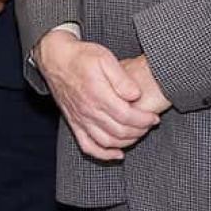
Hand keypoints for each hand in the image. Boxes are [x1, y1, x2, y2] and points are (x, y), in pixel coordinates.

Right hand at [36, 31, 161, 160]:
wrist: (56, 59)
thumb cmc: (81, 57)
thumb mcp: (104, 58)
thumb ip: (122, 78)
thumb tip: (136, 95)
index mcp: (98, 95)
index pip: (127, 116)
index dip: (144, 120)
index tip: (153, 117)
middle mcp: (89, 111)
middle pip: (119, 131)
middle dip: (139, 131)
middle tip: (149, 124)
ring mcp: (80, 119)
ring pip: (107, 141)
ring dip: (126, 142)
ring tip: (138, 133)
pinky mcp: (74, 123)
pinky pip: (88, 146)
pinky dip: (104, 154)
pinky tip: (117, 153)